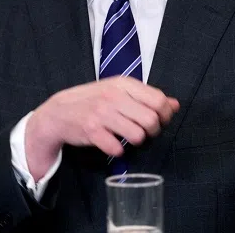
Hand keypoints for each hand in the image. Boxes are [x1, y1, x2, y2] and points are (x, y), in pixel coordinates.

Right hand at [25, 77, 179, 179]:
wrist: (59, 111)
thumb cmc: (93, 101)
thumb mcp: (119, 91)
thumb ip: (146, 97)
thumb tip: (175, 104)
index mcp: (123, 84)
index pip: (159, 100)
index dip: (164, 115)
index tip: (158, 120)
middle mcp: (113, 96)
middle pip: (151, 120)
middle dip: (151, 131)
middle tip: (142, 132)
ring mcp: (101, 113)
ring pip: (138, 136)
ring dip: (135, 141)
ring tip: (126, 137)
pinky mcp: (91, 131)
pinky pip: (117, 148)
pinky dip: (116, 150)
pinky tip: (110, 143)